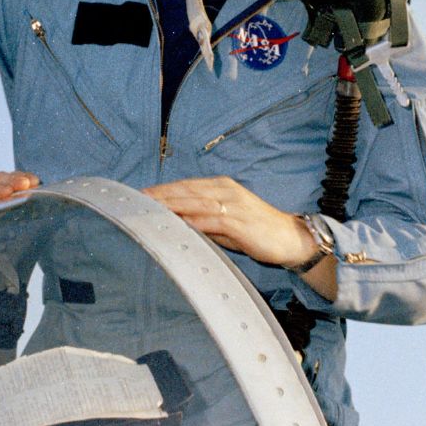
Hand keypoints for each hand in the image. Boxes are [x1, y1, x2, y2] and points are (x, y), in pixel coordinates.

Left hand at [143, 176, 319, 267]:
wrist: (291, 239)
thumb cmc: (257, 232)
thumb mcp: (226, 224)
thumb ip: (203, 221)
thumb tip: (177, 225)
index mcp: (221, 186)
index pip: (184, 186)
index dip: (161, 190)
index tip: (138, 196)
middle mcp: (225, 190)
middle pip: (185, 191)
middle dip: (158, 196)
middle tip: (134, 201)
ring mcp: (233, 204)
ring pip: (194, 202)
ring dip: (169, 206)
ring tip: (148, 211)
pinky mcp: (239, 221)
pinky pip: (211, 220)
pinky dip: (192, 222)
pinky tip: (177, 224)